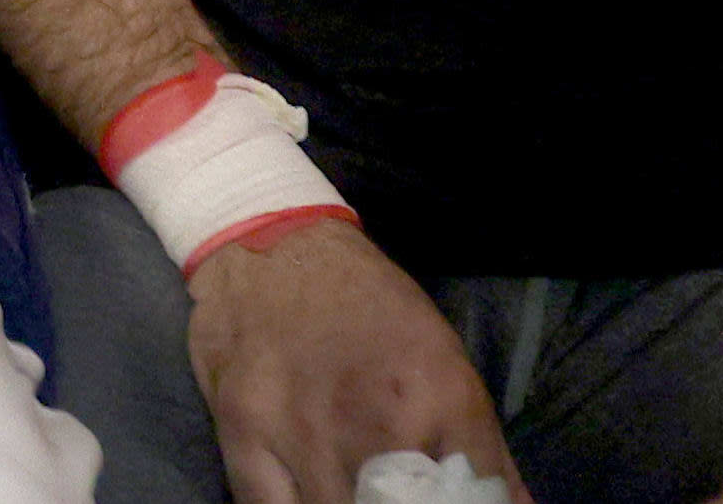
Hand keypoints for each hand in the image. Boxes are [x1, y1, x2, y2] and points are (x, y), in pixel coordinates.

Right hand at [190, 221, 529, 503]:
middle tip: (394, 495)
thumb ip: (478, 447)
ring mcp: (305, 432)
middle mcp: (378, 420)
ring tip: (355, 495)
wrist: (275, 244)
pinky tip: (307, 499)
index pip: (473, 493)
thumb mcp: (444, 361)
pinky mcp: (244, 434)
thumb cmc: (368, 305)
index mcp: (439, 396)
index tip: (447, 503)